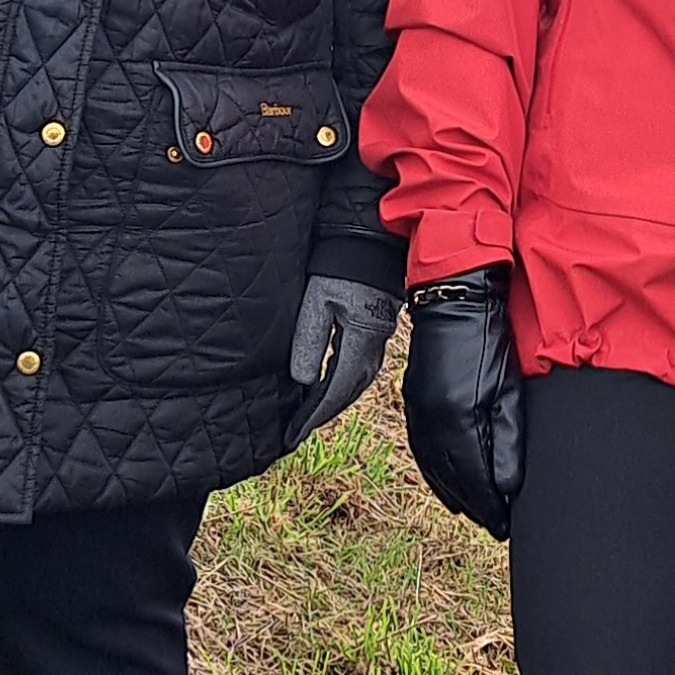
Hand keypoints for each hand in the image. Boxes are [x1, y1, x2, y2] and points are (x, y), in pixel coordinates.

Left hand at [287, 274, 399, 433]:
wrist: (368, 243)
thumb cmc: (339, 268)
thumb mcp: (317, 302)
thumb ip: (310, 340)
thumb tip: (304, 381)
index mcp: (360, 341)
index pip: (336, 389)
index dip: (315, 414)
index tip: (296, 431)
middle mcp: (373, 346)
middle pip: (348, 391)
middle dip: (324, 414)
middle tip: (299, 430)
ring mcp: (378, 340)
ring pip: (355, 382)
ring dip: (334, 401)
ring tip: (310, 416)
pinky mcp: (375, 332)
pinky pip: (358, 368)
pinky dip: (342, 384)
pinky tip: (327, 387)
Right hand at [401, 269, 523, 537]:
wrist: (453, 304)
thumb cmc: (488, 344)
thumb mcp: (509, 392)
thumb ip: (508, 442)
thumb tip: (507, 489)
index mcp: (458, 424)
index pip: (476, 483)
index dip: (491, 510)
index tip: (506, 528)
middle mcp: (432, 426)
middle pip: (453, 483)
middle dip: (475, 508)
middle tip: (495, 526)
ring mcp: (418, 417)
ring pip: (435, 472)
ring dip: (455, 496)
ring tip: (475, 511)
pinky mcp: (414, 406)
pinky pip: (424, 454)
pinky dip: (438, 475)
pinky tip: (449, 482)